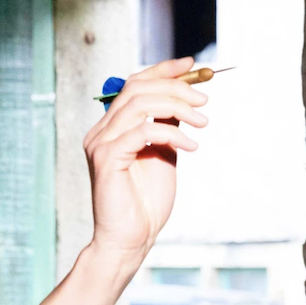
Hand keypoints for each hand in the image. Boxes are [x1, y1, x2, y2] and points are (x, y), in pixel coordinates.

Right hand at [83, 58, 207, 267]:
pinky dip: (171, 134)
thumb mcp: (164, 154)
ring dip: (177, 107)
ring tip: (203, 123)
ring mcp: (101, 143)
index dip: (163, 70)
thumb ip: (166, 125)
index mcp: (112, 128)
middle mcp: (101, 131)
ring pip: (139, 103)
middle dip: (175, 87)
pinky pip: (142, 131)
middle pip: (137, 88)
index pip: (134, 85)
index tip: (192, 65)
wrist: (132, 239)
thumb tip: (183, 98)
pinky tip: (191, 146)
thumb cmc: (146, 203)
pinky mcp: (107, 158)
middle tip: (205, 101)